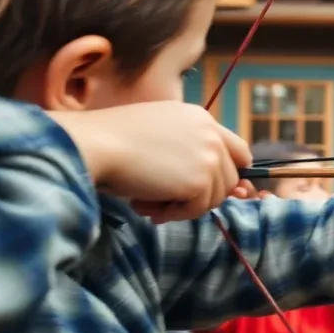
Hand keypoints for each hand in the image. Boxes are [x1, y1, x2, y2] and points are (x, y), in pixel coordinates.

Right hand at [49, 102, 253, 222]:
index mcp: (200, 118)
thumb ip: (189, 152)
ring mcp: (210, 155)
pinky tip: (146, 205)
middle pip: (230, 178)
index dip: (228, 172)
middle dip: (201, 195)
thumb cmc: (113, 141)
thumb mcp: (160, 135)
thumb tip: (220, 188)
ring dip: (184, 206)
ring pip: (216, 196)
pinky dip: (174, 214)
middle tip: (165, 200)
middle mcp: (211, 133)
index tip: (211, 188)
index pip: (237, 150)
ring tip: (148, 202)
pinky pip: (198, 209)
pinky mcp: (201, 179)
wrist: (96, 144)